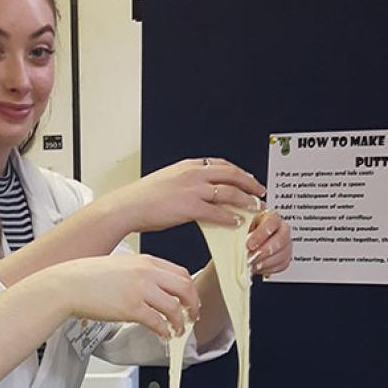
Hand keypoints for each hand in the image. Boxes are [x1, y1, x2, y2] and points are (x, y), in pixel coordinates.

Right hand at [51, 254, 200, 337]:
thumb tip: (157, 287)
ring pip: (174, 307)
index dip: (190, 289)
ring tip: (178, 329)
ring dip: (180, 322)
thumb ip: (141, 272)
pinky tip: (163, 334)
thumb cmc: (88, 276)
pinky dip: (164, 331)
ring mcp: (140, 290)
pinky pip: (157, 322)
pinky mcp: (131, 308)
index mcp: (145, 261)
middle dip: (193, 304)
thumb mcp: (121, 265)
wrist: (69, 284)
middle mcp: (146, 273)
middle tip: (192, 315)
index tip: (190, 299)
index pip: (181, 272)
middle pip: (185, 287)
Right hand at [101, 158, 266, 233]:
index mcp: (187, 166)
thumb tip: (196, 192)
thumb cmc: (141, 198)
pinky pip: (217, 212)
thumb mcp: (165, 181)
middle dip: (249, 183)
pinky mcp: (190, 207)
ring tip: (254, 208)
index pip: (220, 164)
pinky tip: (236, 222)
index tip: (247, 178)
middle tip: (260, 191)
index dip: (238, 172)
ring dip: (245, 200)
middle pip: (231, 174)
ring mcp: (192, 189)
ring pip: (229, 192)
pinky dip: (229, 217)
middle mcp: (193, 174)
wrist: (127, 207)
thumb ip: (184, 183)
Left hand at [246, 209, 291, 274]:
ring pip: (283, 253)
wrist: (244, 245)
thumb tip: (237, 233)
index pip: (272, 221)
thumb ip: (242, 229)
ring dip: (266, 261)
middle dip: (264, 250)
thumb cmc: (243, 233)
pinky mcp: (286, 256)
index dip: (261, 234)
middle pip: (281, 239)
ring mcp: (285, 243)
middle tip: (251, 257)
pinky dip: (270, 267)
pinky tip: (259, 267)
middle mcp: (281, 228)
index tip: (249, 245)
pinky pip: (283, 263)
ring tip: (252, 264)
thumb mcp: (240, 228)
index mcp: (270, 216)